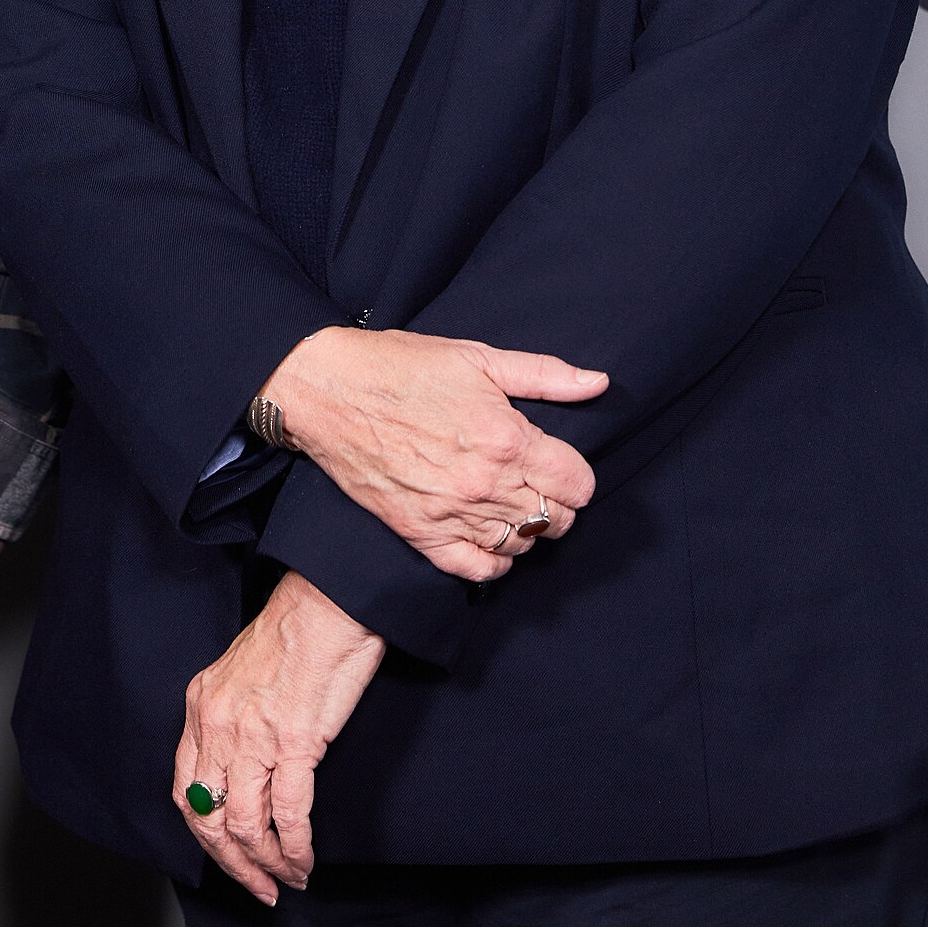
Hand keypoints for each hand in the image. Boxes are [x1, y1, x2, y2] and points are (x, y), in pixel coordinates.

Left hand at [174, 572, 383, 903]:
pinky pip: (288, 814)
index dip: (206, 836)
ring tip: (287, 880)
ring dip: (266, 865)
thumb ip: (232, 718)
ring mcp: (253, 735)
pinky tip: (304, 862)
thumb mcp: (241, 672)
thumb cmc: (296, 630)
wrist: (329, 599)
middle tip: (259, 887)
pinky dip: (295, 849)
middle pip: (208, 818)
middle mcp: (217, 723)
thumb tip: (242, 770)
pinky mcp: (294, 741)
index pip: (185, 791)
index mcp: (200, 705)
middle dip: (233, 863)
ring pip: (244, 825)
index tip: (229, 858)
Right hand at [263, 326, 606, 582]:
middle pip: (558, 519)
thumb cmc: (401, 365)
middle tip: (537, 480)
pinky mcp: (421, 534)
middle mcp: (485, 484)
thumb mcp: (477, 357)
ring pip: (524, 545)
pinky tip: (489, 535)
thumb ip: (544, 375)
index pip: (579, 484)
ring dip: (528, 528)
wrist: (330, 389)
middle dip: (557, 501)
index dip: (578, 474)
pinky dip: (494, 559)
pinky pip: (480, 569)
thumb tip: (597, 384)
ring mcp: (453, 515)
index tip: (561, 463)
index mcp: (506, 437)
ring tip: (512, 503)